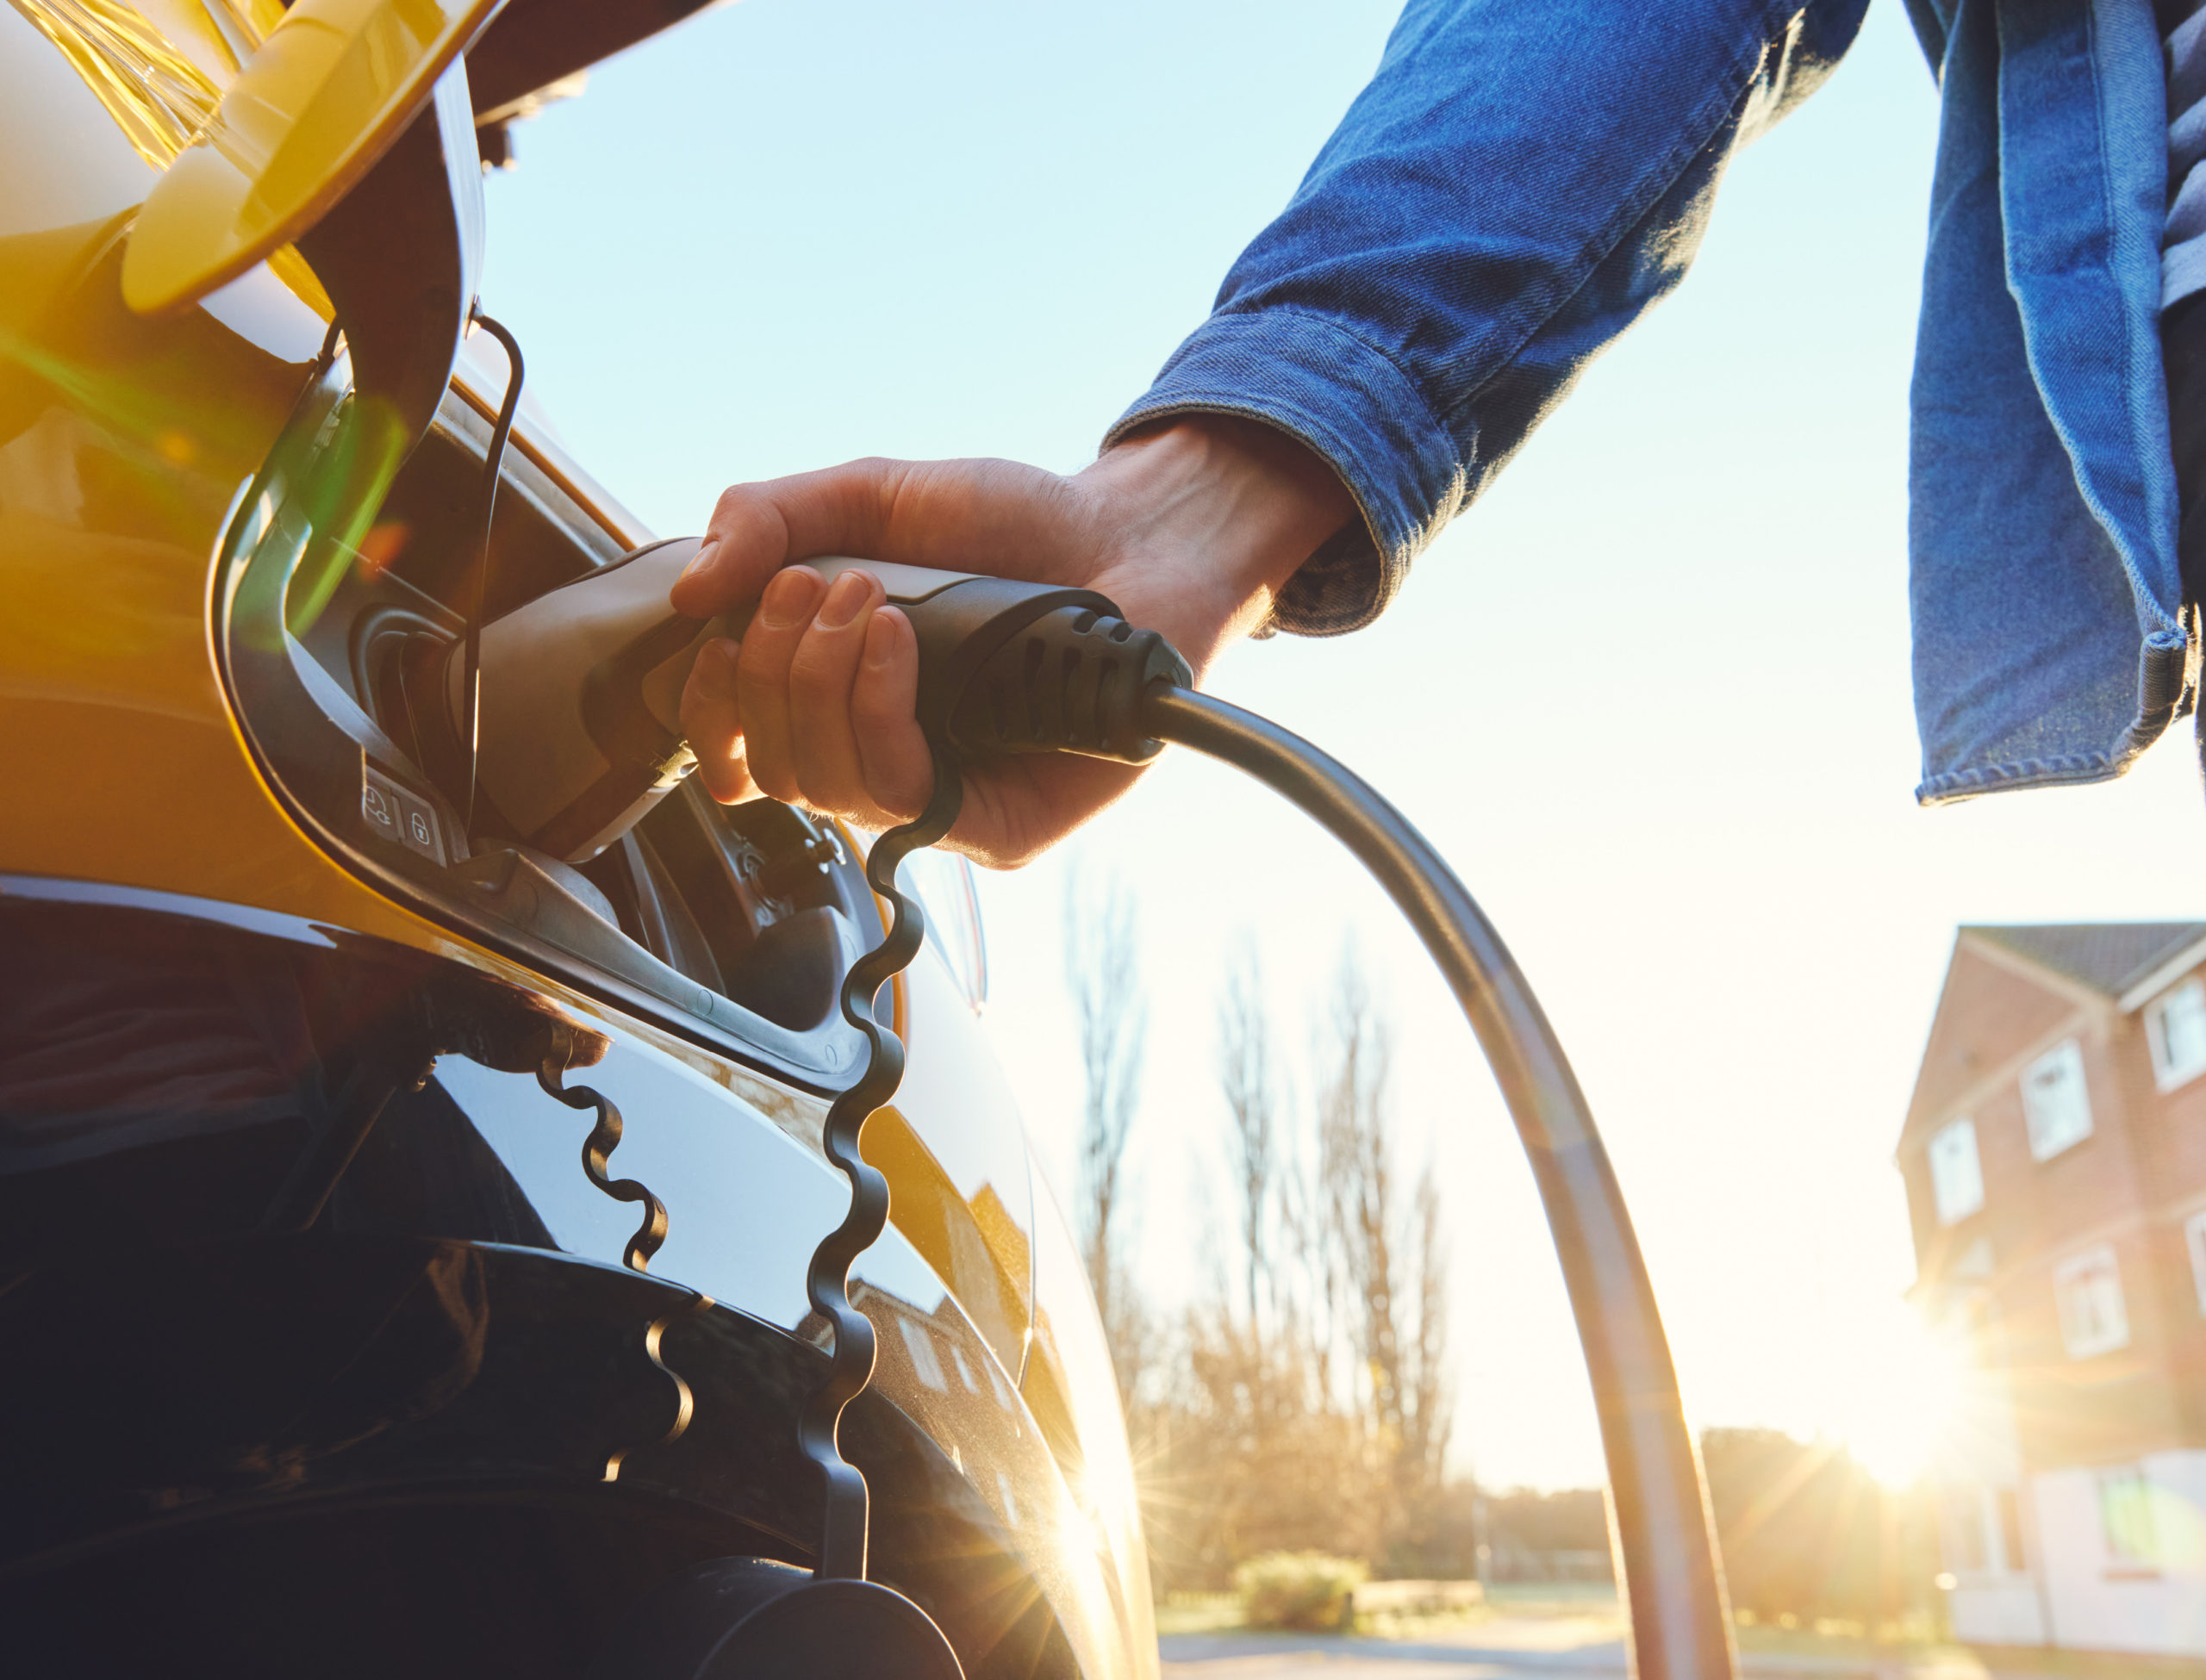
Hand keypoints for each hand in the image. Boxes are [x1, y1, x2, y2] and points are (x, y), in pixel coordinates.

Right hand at [671, 417, 1355, 866]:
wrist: (1128, 533)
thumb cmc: (1008, 523)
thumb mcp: (870, 495)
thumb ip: (770, 518)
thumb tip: (689, 593)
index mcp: (835, 701)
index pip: (735, 752)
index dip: (707, 710)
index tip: (716, 636)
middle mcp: (879, 759)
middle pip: (768, 767)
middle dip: (771, 669)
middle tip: (816, 586)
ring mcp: (938, 799)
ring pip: (822, 787)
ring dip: (819, 683)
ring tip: (867, 601)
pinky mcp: (996, 828)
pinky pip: (901, 799)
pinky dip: (878, 712)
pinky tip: (899, 641)